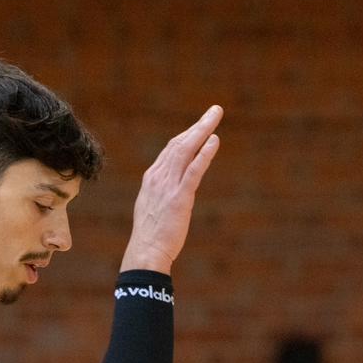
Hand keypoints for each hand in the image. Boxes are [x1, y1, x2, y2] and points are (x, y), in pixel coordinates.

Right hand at [121, 105, 223, 274]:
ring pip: (186, 150)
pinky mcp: (179, 197)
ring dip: (203, 130)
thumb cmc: (151, 236)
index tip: (202, 125)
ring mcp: (168, 186)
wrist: (146, 252)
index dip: (189, 134)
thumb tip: (173, 190)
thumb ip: (163, 193)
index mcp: (152, 178)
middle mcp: (158, 177)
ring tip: (216, 116)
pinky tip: (214, 140)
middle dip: (198, 125)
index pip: (171, 149)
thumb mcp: (154, 208)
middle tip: (215, 111)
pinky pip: (194, 170)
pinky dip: (205, 153)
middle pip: (180, 143)